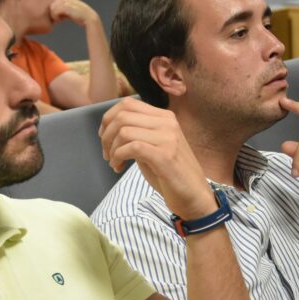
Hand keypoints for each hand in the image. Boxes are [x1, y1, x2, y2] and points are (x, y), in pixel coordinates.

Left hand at [50, 0, 98, 28]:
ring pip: (52, 9)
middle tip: (61, 19)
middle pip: (51, 6)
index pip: (53, 3)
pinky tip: (63, 20)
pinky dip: (57, 18)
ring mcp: (66, 1)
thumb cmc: (79, 16)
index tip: (62, 16)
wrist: (89, 18)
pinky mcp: (66, 6)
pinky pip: (55, 12)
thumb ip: (62, 7)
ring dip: (55, 16)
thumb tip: (51, 10)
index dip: (55, 11)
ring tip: (62, 20)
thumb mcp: (70, 9)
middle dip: (55, 14)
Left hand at [99, 98, 215, 219]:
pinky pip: (131, 147)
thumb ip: (139, 133)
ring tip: (113, 162)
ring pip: (124, 131)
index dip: (108, 119)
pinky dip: (118, 157)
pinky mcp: (165, 155)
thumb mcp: (154, 146)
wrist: (194, 195)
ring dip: (111, 148)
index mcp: (165, 117)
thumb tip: (111, 127)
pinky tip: (118, 167)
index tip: (104, 137)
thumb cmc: (171, 173)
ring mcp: (168, 138)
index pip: (128, 104)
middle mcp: (167, 123)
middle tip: (106, 154)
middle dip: (106, 135)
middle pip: (122, 116)